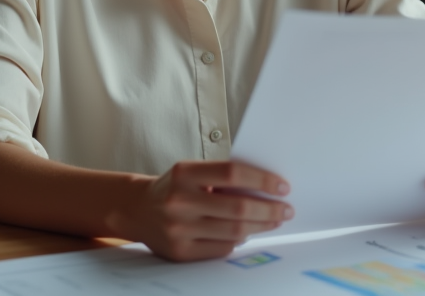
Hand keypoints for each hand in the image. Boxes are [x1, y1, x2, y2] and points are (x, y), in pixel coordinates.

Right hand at [119, 160, 292, 261]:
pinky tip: (248, 233)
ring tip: (274, 221)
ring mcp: (178, 229)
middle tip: (286, 209)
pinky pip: (221, 248)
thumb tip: (265, 189)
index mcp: (184, 173)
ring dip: (260, 226)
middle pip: (237, 207)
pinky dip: (239, 241)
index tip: (283, 186)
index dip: (262, 179)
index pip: (232, 173)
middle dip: (269, 209)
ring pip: (233, 231)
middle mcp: (179, 201)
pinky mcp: (180, 251)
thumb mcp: (192, 173)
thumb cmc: (174, 187)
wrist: (138, 209)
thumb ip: (221, 178)